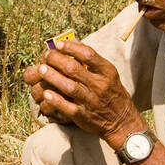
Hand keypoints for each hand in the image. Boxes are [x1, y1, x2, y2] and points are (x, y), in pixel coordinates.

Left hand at [26, 41, 146, 146]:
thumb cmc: (113, 94)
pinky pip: (67, 107)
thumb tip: (75, 42)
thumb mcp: (109, 74)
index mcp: (106, 72)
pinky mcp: (83, 115)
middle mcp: (99, 85)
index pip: (88, 55)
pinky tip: (46, 93)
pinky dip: (56, 100)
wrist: (122, 121)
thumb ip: (93, 60)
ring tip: (41, 69)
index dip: (71, 48)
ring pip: (69, 87)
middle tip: (46, 56)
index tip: (58, 44)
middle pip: (74, 69)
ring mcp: (91, 101)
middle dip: (56, 60)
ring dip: (52, 77)